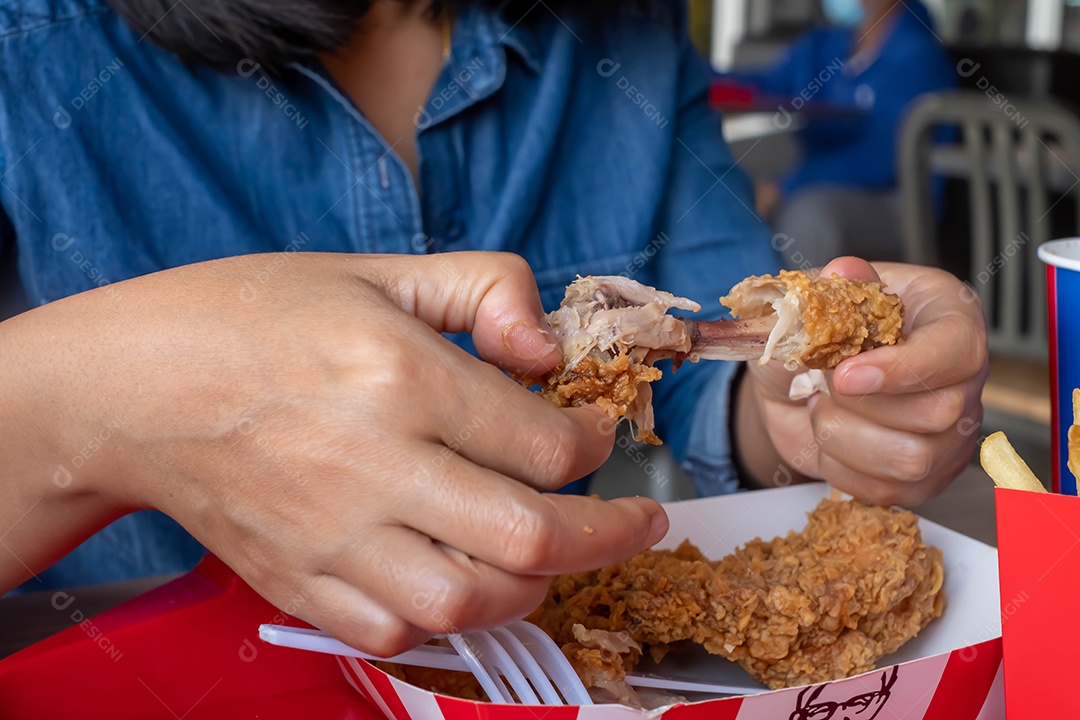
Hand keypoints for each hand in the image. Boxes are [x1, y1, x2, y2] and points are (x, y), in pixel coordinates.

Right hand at [0, 251, 666, 654]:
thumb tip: (549, 348)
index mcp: (398, 377)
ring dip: (539, 583)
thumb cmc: (251, 319)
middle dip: (610, 534)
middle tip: (635, 519)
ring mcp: (334, 540)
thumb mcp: (376, 272)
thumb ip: (484, 289)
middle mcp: (373, 468)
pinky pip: (403, 633)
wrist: (133, 387)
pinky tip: (469, 576)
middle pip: (533, 538)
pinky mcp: (301, 586)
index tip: (599, 435)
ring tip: (556, 552)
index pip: (545, 444)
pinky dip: (456, 616)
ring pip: (477, 602)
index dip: (597, 445)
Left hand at [737, 257, 987, 505]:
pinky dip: (840, 467)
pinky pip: (887, 490)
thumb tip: (845, 271)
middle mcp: (962, 378)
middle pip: (937, 413)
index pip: (955, 351)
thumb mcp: (812, 299)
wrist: (792, 380)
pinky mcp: (925, 478)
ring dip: (844, 436)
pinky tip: (829, 435)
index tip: (845, 373)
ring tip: (824, 407)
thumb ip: (828, 289)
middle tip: (822, 382)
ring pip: (911, 459)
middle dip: (858, 405)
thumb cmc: (814, 332)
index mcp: (948, 317)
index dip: (903, 368)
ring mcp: (950, 434)